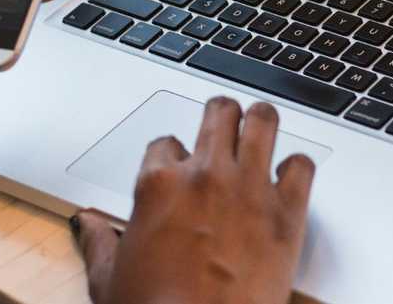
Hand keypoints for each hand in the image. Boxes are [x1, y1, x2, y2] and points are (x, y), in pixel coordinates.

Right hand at [72, 98, 316, 303]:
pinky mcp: (287, 213)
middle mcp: (205, 176)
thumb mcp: (109, 279)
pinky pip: (302, 166)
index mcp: (158, 184)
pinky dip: (298, 167)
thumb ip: (99, 242)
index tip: (179, 167)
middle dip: (221, 116)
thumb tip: (89, 225)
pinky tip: (290, 177)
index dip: (173, 155)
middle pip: (219, 113)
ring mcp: (249, 189)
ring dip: (260, 122)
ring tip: (260, 127)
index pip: (165, 143)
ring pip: (263, 121)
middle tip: (224, 124)